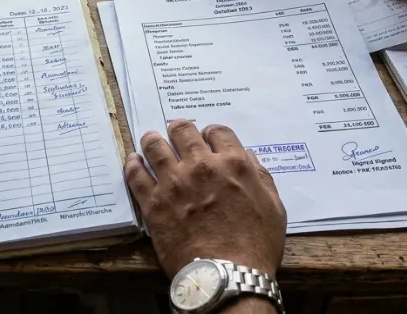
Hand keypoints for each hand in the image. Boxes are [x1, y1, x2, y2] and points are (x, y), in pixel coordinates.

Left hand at [123, 120, 286, 276]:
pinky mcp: (153, 203)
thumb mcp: (274, 208)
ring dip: (153, 140)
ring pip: (154, 146)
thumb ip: (261, 177)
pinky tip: (134, 162)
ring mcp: (174, 183)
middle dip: (179, 130)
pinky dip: (133, 164)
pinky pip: (135, 174)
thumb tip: (248, 158)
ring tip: (151, 141)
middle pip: (182, 131)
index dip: (211, 133)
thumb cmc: (256, 246)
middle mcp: (201, 166)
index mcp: (233, 164)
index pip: (217, 131)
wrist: (227, 276)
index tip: (206, 140)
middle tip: (176, 135)